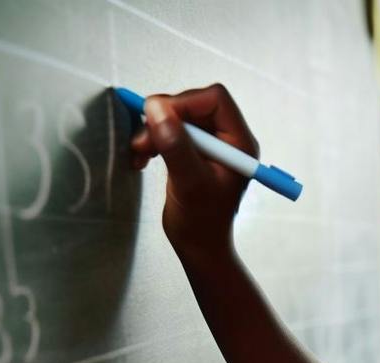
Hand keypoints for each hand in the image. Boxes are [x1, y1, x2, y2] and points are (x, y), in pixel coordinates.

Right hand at [127, 83, 259, 256]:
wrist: (199, 247)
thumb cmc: (202, 222)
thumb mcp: (189, 183)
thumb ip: (176, 145)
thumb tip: (156, 108)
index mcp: (239, 143)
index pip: (215, 99)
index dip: (185, 102)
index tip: (160, 120)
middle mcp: (228, 140)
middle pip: (192, 105)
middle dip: (164, 119)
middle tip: (143, 142)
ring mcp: (211, 146)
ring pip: (177, 117)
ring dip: (153, 131)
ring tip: (139, 154)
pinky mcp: (194, 152)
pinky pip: (170, 131)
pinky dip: (153, 140)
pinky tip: (142, 158)